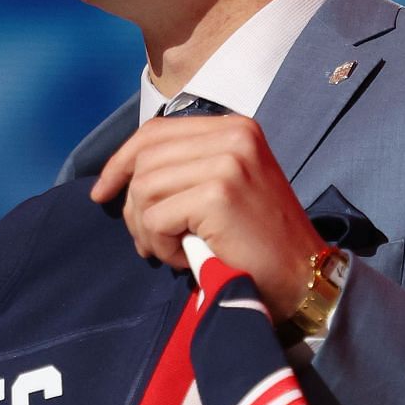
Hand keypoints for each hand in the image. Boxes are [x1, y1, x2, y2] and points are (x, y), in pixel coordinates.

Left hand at [90, 114, 325, 321]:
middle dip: (132, 206)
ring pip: (145, 189)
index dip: (121, 161)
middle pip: (145, 160)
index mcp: (234, 128)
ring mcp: (227, 162)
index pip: (156, 131)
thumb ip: (186, 168)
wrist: (302, 277)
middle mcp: (233, 135)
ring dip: (147, 230)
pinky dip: (161, 245)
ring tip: (172, 251)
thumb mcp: (225, 186)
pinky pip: (156, 218)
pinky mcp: (218, 194)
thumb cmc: (258, 241)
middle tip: (148, 242)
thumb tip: (123, 174)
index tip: (102, 191)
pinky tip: (185, 259)